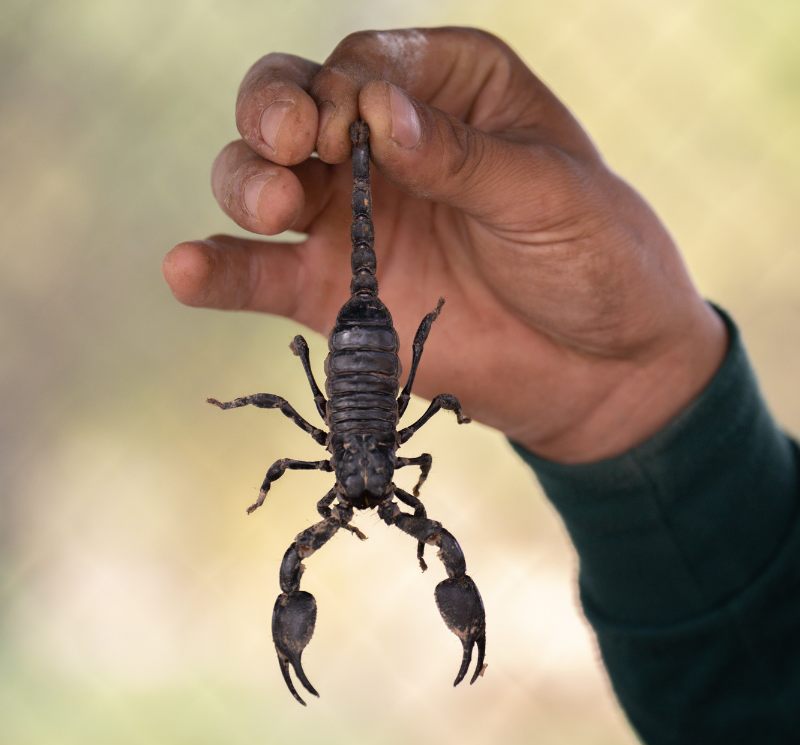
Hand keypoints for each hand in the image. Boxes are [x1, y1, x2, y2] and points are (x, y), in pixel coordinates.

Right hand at [162, 27, 725, 461]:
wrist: (600, 368)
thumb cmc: (595, 261)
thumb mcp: (549, 195)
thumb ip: (460, 157)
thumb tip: (377, 115)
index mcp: (449, 94)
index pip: (366, 65)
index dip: (342, 87)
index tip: (354, 127)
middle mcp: (387, 149)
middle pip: (293, 107)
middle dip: (275, 116)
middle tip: (292, 147)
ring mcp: (355, 223)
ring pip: (263, 182)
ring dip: (245, 183)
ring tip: (271, 207)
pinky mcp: (337, 294)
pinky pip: (262, 275)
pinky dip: (221, 271)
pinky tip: (186, 270)